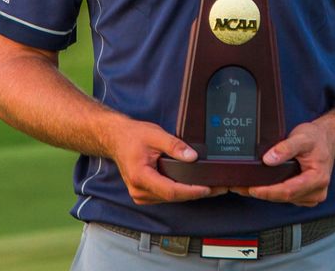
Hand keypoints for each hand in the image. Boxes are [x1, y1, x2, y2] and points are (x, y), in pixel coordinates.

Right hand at [107, 118, 223, 204]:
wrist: (116, 139)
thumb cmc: (132, 136)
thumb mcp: (155, 135)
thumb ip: (174, 146)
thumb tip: (193, 157)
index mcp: (140, 176)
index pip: (171, 190)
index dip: (191, 191)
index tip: (208, 188)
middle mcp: (139, 190)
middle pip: (173, 197)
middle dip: (196, 193)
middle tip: (218, 187)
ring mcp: (140, 195)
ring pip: (170, 199)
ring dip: (189, 194)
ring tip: (210, 187)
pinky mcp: (144, 195)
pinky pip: (165, 197)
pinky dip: (180, 192)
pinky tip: (192, 186)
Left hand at [237, 121, 334, 206]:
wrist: (327, 139)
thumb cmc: (316, 138)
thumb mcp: (302, 137)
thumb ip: (286, 148)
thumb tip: (268, 160)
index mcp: (318, 178)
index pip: (289, 190)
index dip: (268, 192)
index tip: (252, 189)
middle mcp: (316, 191)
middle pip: (284, 197)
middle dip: (262, 194)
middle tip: (239, 187)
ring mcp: (311, 196)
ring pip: (284, 200)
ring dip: (265, 194)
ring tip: (244, 187)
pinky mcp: (305, 196)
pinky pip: (286, 198)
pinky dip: (272, 193)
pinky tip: (260, 186)